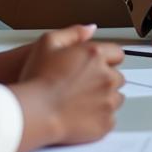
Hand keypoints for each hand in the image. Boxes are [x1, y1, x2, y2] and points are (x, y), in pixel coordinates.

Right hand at [13, 25, 124, 151]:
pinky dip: (100, 117)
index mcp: (96, 55)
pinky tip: (83, 115)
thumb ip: (73, 32)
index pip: (117, 54)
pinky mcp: (106, 123)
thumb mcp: (48, 43)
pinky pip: (111, 118)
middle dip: (104, 79)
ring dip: (105, 98)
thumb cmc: (37, 79)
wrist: (34, 113)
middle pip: (117, 76)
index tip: (93, 67)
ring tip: (82, 101)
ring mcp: (108, 101)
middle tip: (83, 85)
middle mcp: (107, 77)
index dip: (105, 59)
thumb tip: (91, 29)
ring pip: (116, 97)